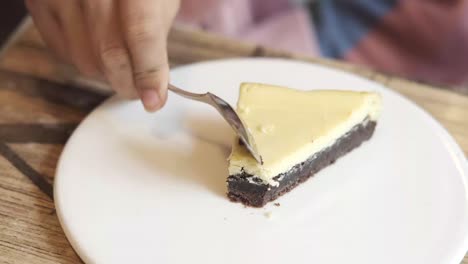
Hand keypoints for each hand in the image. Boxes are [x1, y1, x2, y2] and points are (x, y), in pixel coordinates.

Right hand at [25, 0, 179, 111]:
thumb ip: (156, 35)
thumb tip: (153, 81)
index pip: (141, 34)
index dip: (149, 73)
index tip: (154, 100)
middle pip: (109, 53)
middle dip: (128, 83)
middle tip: (141, 92)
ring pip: (84, 60)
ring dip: (107, 75)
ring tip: (121, 66)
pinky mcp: (38, 2)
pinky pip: (62, 51)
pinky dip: (84, 60)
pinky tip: (97, 50)